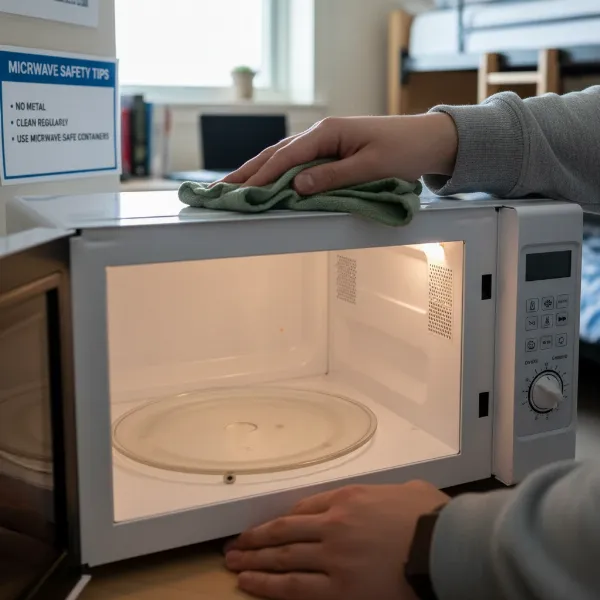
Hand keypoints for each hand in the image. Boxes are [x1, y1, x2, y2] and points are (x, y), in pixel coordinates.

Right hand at [221, 113, 457, 194]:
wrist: (426, 139)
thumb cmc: (402, 150)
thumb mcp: (369, 166)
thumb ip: (333, 177)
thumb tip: (295, 187)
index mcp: (327, 133)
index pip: (285, 157)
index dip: (261, 176)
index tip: (240, 192)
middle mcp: (320, 133)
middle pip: (275, 153)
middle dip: (247, 172)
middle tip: (220, 189)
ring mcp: (323, 140)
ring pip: (281, 156)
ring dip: (256, 171)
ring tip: (232, 185)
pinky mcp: (329, 149)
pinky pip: (295, 160)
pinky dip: (275, 170)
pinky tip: (263, 179)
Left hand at [225, 482, 449, 599]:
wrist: (446, 546)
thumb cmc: (434, 518)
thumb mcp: (410, 493)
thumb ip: (390, 494)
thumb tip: (395, 498)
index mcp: (349, 498)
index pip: (304, 508)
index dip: (281, 520)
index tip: (267, 527)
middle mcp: (334, 523)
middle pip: (284, 531)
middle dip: (256, 539)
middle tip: (235, 545)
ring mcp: (333, 556)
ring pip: (283, 557)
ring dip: (254, 561)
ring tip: (233, 564)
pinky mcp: (339, 588)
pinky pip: (295, 587)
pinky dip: (268, 585)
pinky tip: (250, 584)